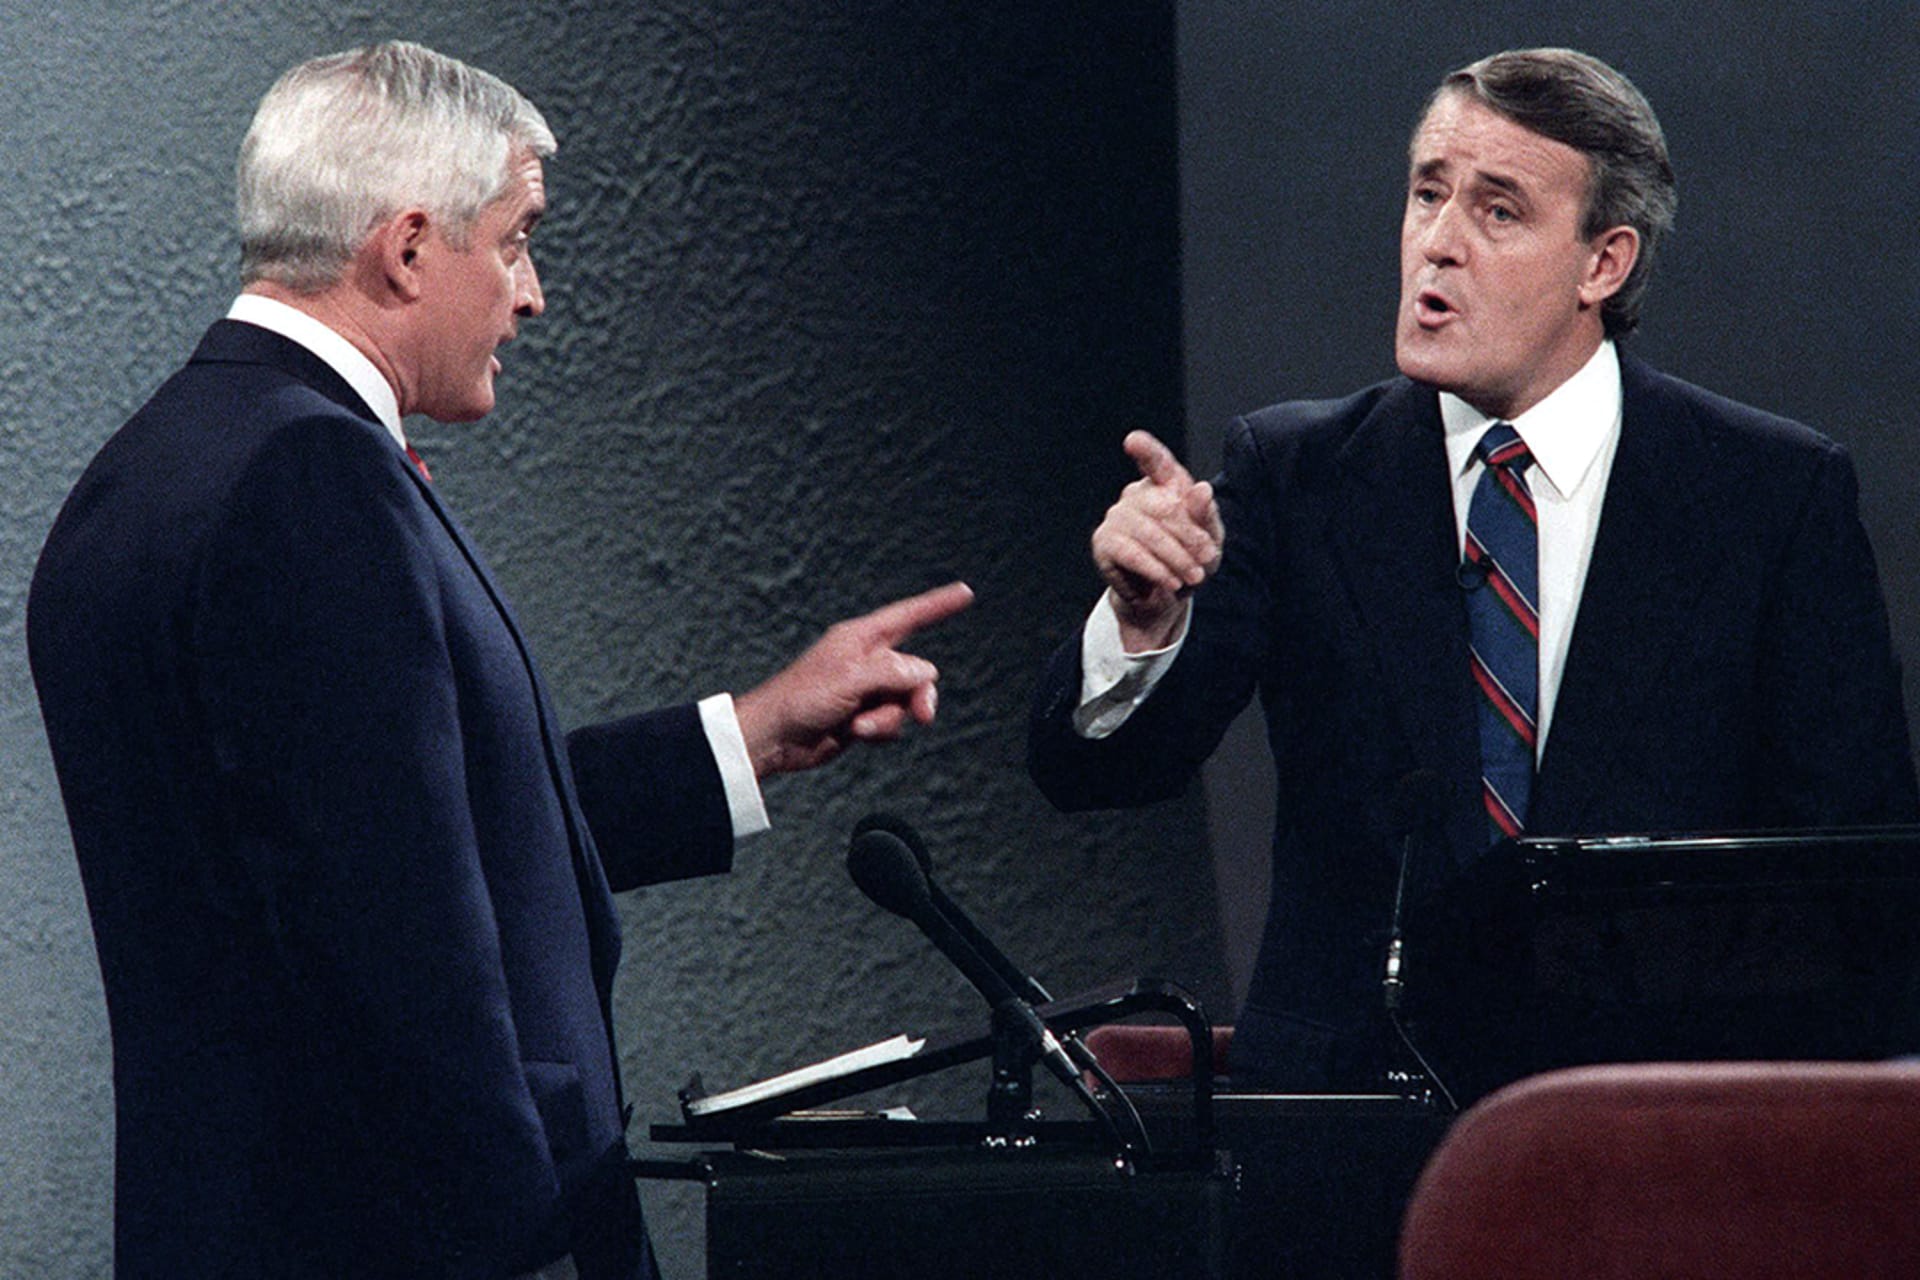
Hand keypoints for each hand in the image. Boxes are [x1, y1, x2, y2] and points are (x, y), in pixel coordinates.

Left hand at [734, 581, 974, 777]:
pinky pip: (893, 723)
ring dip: (888, 719)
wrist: (774, 738)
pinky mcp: (864, 717)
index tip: (966, 592)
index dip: (938, 605)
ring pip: (905, 702)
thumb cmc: (802, 698)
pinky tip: (854, 733)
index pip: (909, 615)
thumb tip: (925, 673)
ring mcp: (867, 690)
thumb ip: (892, 672)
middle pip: (917, 672)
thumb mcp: (850, 679)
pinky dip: (880, 732)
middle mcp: (868, 661)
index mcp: (861, 638)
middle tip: (923, 716)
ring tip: (859, 726)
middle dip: (918, 696)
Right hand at [1090, 431, 1223, 649]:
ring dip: (1175, 557)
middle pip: (1163, 507)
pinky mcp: (1103, 542)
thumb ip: (1206, 516)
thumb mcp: (1209, 540)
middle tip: (1205, 560)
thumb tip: (1201, 490)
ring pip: (1148, 533)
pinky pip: (1130, 553)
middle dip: (1189, 536)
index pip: (1156, 462)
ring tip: (1192, 577)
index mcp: (1164, 485)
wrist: (1167, 596)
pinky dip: (1153, 569)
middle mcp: (1135, 494)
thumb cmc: (1190, 560)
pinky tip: (1169, 582)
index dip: (1145, 450)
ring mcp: (1116, 516)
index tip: (1132, 441)